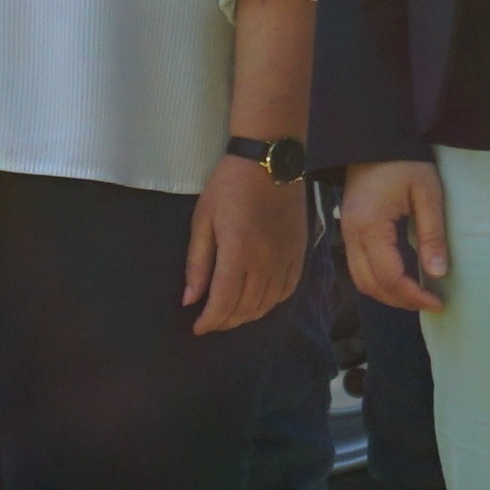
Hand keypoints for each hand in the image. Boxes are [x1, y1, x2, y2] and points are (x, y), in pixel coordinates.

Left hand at [183, 151, 307, 336]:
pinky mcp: (299, 253)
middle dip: (225, 322)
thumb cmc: (228, 187)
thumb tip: (190, 299)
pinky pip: (287, 290)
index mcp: (238, 252)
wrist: (269, 161)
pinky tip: (258, 302)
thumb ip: (197, 263)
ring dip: (247, 316)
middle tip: (210, 322)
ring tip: (231, 316)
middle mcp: (266, 262)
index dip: (210, 321)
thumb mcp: (203, 220)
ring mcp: (286, 259)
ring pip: (268, 303)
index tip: (197, 328)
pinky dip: (271, 303)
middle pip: (246, 308)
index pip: (224, 302)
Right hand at [343, 157, 453, 312]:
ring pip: (361, 280)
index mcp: (370, 227)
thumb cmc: (404, 162)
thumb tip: (438, 273)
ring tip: (417, 296)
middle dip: (400, 301)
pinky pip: (359, 268)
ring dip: (388, 294)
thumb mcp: (427, 193)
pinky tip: (402, 279)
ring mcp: (347, 234)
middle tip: (430, 303)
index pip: (389, 277)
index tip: (438, 302)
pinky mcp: (350, 231)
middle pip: (371, 286)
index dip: (413, 296)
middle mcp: (352, 236)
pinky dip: (379, 281)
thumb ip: (432, 233)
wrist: (373, 139)